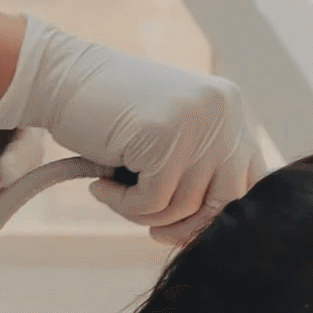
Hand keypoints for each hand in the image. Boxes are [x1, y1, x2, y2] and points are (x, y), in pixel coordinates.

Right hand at [0, 19, 263, 245]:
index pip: (252, 182)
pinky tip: (101, 186)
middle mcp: (224, 111)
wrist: (59, 78)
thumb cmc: (110, 118)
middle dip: (188, 227)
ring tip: (116, 191)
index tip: (181, 228)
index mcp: (230, 110)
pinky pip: (153, 202)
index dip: (217, 216)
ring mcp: (197, 120)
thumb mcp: (171, 139)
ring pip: (186, 207)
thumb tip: (218, 234)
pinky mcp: (164, 134)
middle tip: (152, 230)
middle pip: (228, 201)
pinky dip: (122, 205)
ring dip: (144, 214)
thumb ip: (200, 170)